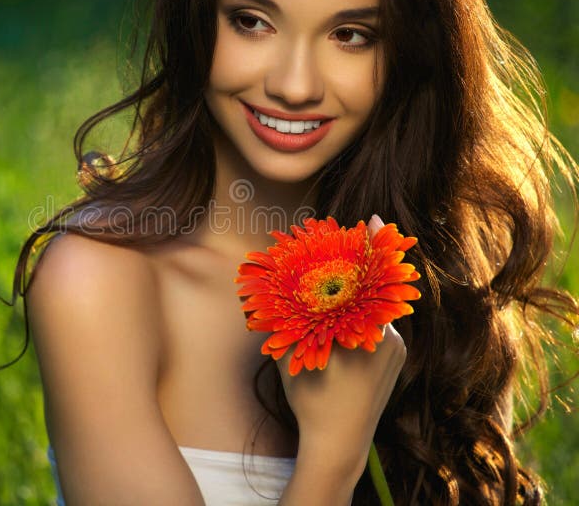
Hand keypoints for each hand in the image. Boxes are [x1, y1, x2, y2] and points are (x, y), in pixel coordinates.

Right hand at [277, 214, 406, 471]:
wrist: (339, 443)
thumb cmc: (309, 396)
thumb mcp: (288, 352)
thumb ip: (282, 317)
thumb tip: (267, 287)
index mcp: (360, 329)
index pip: (367, 277)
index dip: (371, 246)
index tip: (378, 219)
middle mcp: (387, 336)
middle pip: (371, 290)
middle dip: (357, 270)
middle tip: (346, 248)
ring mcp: (396, 350)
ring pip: (374, 310)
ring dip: (358, 299)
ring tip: (336, 294)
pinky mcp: (398, 361)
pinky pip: (380, 329)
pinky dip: (363, 320)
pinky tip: (343, 326)